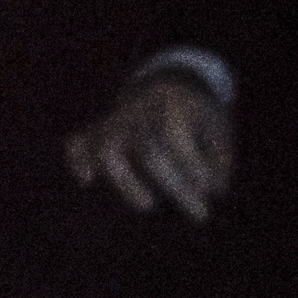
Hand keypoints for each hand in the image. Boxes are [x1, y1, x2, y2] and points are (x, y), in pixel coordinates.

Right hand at [64, 73, 235, 221]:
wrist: (170, 83)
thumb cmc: (200, 116)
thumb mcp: (220, 128)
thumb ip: (219, 156)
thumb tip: (212, 190)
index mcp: (174, 102)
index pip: (176, 134)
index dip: (193, 164)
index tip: (214, 190)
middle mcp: (140, 108)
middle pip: (149, 150)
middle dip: (176, 187)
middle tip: (201, 214)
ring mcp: (115, 119)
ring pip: (107, 148)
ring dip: (126, 182)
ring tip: (148, 206)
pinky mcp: (98, 130)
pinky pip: (78, 142)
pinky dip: (78, 160)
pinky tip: (88, 181)